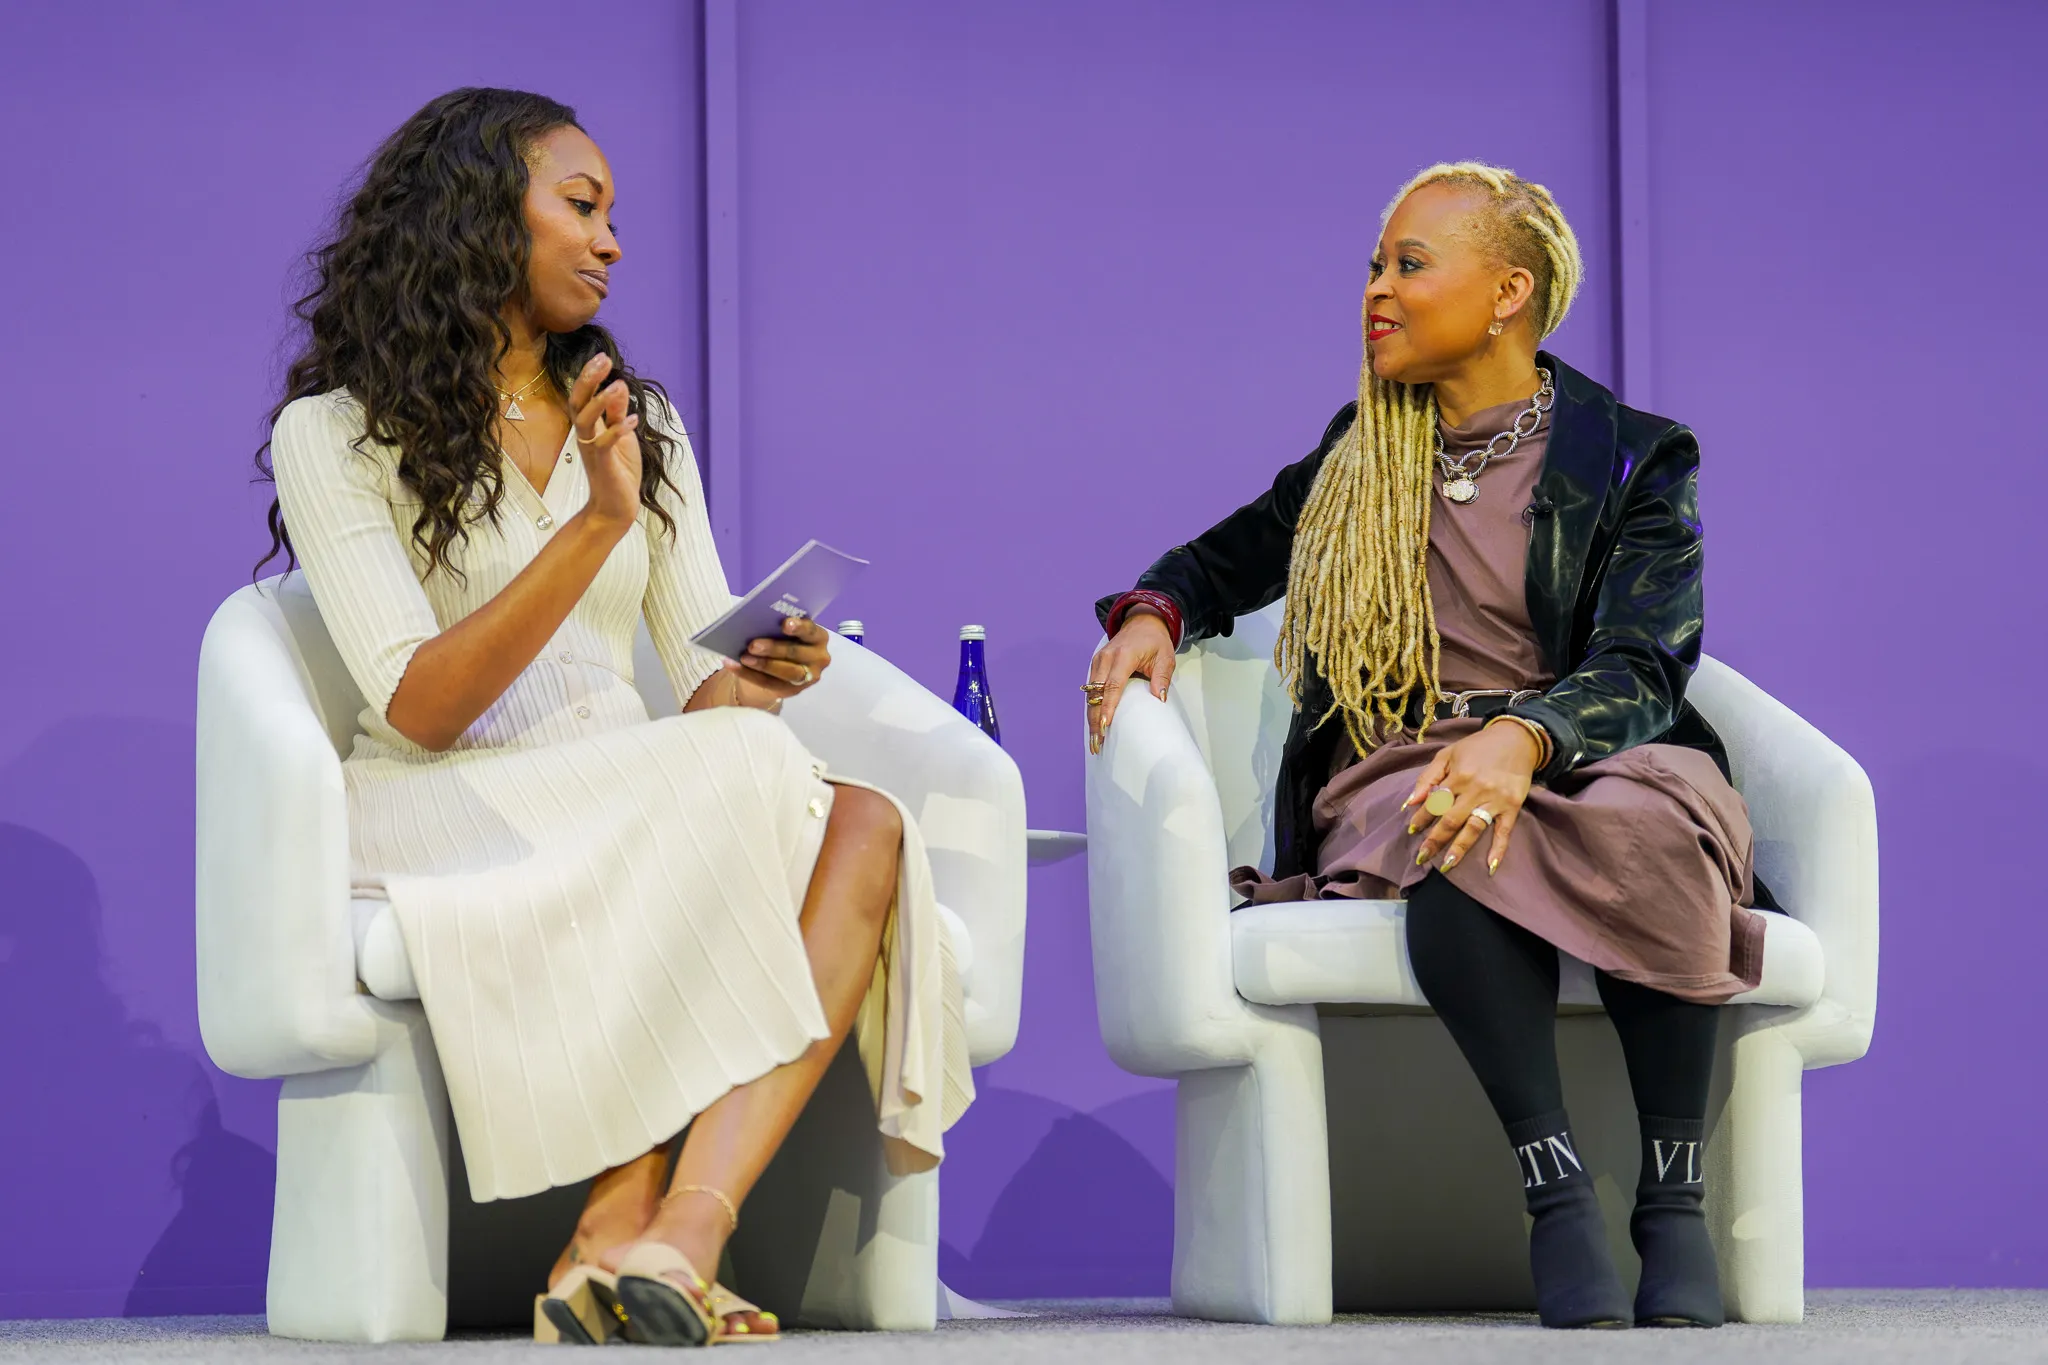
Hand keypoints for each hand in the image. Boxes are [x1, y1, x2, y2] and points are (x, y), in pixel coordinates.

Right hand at [568, 352, 641, 531]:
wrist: (615, 507)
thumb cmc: (619, 471)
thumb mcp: (621, 436)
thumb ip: (617, 413)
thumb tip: (618, 385)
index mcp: (590, 426)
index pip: (584, 395)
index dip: (591, 375)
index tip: (602, 357)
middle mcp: (586, 435)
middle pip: (578, 402)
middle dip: (588, 379)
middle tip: (602, 359)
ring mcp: (592, 449)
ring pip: (586, 420)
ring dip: (601, 401)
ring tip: (617, 385)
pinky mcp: (603, 464)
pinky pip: (604, 444)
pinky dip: (617, 431)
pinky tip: (632, 420)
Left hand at [740, 615, 831, 697]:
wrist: (779, 667)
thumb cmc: (783, 640)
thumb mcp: (785, 632)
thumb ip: (777, 628)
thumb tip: (756, 623)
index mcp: (818, 637)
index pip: (811, 631)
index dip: (800, 627)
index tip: (785, 624)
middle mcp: (819, 658)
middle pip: (796, 653)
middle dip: (774, 648)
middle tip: (753, 645)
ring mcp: (808, 677)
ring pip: (786, 672)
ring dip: (763, 664)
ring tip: (743, 657)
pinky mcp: (793, 690)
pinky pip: (769, 683)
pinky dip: (749, 674)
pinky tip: (733, 666)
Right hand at [1085, 609, 1174, 754]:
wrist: (1142, 622)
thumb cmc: (1155, 641)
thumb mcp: (1165, 657)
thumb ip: (1162, 678)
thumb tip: (1159, 699)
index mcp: (1123, 656)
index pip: (1113, 686)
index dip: (1108, 708)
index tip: (1104, 727)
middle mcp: (1105, 658)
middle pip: (1096, 694)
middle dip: (1095, 720)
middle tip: (1096, 743)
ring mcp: (1098, 661)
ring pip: (1090, 695)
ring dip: (1091, 717)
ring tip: (1094, 740)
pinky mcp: (1096, 665)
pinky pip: (1091, 690)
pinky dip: (1092, 708)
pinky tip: (1094, 725)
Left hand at [1401, 720, 1542, 874]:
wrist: (1517, 739)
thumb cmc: (1478, 747)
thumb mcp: (1448, 754)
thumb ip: (1428, 777)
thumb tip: (1410, 803)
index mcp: (1458, 776)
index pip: (1435, 803)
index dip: (1421, 818)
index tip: (1411, 831)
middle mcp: (1476, 790)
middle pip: (1451, 820)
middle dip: (1434, 840)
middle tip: (1422, 857)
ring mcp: (1495, 800)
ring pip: (1474, 828)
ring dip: (1460, 848)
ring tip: (1447, 865)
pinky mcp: (1513, 807)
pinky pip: (1505, 831)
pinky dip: (1499, 849)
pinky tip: (1491, 866)